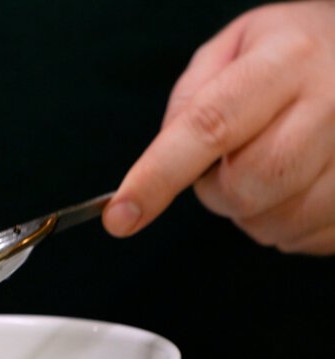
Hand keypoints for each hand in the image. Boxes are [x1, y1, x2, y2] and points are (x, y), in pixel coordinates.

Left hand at [103, 0, 334, 254]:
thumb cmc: (297, 52)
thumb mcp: (239, 45)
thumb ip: (193, 96)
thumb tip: (163, 156)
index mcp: (287, 61)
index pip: (209, 127)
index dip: (158, 177)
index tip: (119, 217)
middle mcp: (334, 104)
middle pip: (245, 187)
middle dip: (216, 191)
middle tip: (228, 162)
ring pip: (278, 223)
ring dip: (253, 211)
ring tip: (271, 165)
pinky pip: (309, 239)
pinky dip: (290, 224)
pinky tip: (303, 184)